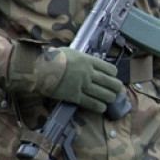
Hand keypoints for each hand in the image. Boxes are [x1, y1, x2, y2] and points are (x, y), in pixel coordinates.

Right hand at [7, 43, 121, 112]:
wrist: (41, 68)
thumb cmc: (52, 58)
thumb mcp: (71, 53)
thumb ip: (81, 59)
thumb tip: (85, 61)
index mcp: (88, 61)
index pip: (108, 68)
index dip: (113, 73)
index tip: (114, 76)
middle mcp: (89, 73)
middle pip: (109, 82)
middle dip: (116, 87)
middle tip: (118, 89)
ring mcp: (83, 85)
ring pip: (103, 93)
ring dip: (110, 97)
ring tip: (112, 99)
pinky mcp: (75, 96)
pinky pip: (91, 103)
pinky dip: (99, 106)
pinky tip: (102, 107)